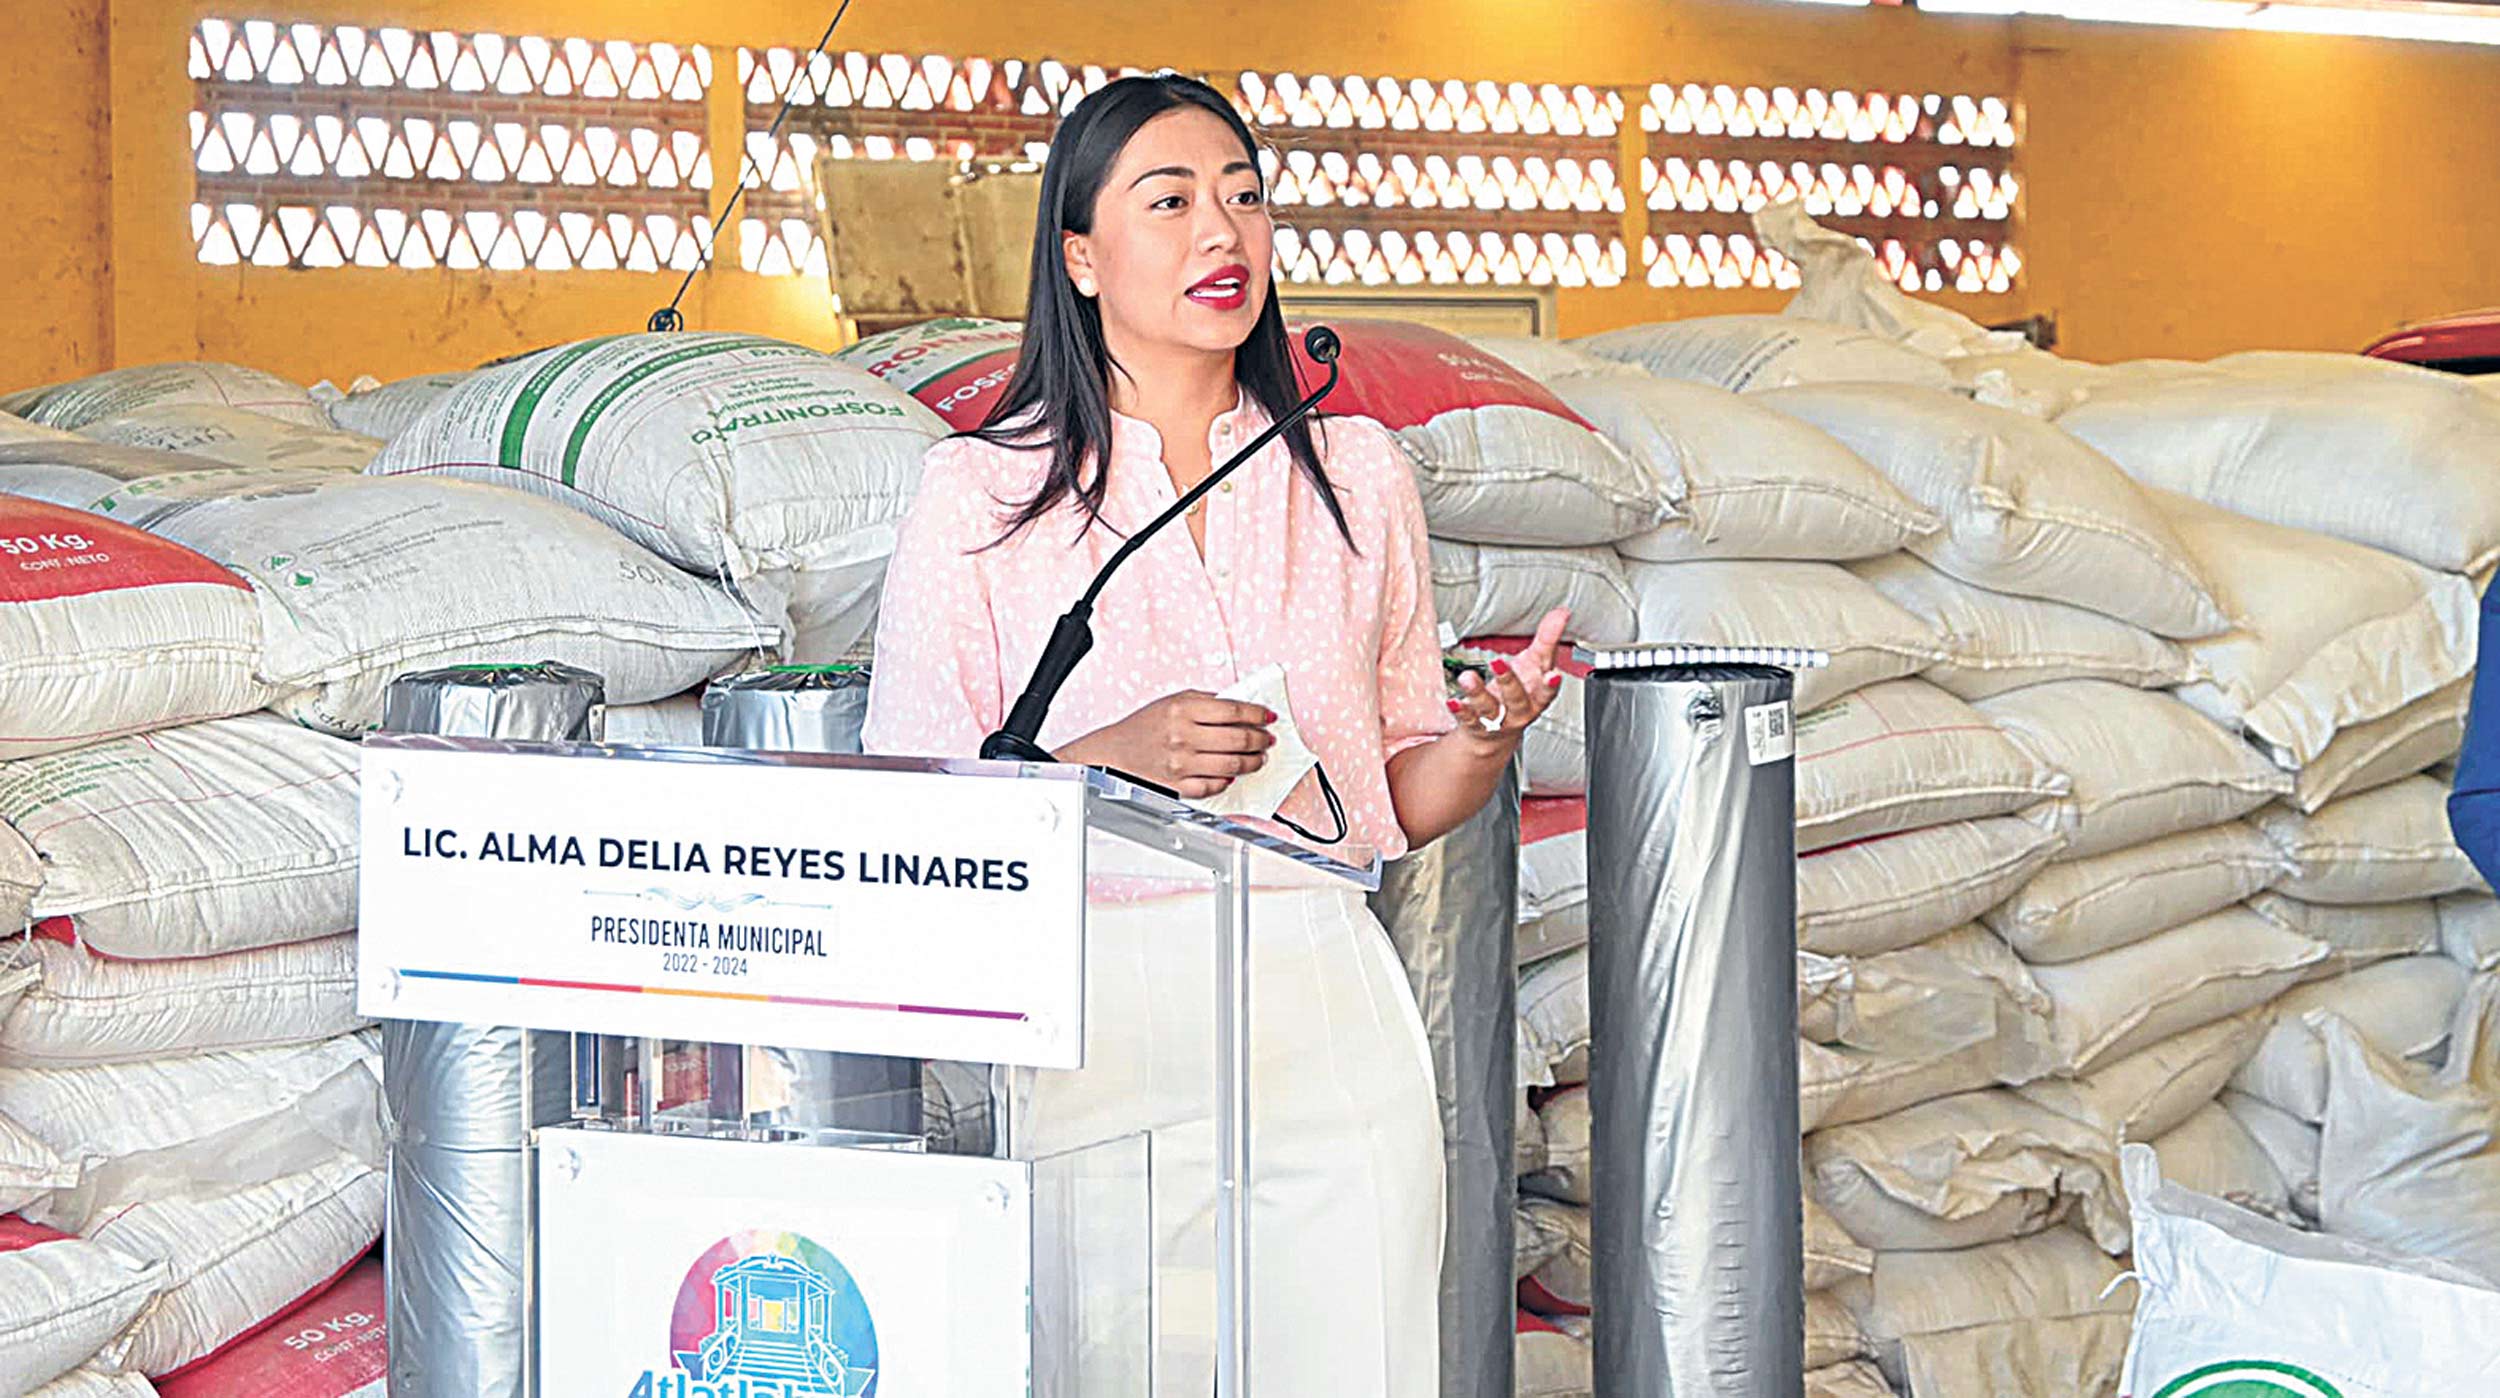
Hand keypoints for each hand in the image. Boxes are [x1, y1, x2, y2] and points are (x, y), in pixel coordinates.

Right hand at [1057, 691, 1275, 797]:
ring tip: (1258, 758)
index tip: (1268, 717)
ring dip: (1252, 762)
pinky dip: (1228, 781)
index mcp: (1183, 709)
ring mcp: (1181, 763)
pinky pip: (1214, 786)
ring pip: (1232, 765)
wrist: (1116, 751)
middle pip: (1238, 739)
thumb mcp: (1174, 700)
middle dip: (1261, 739)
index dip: (1258, 714)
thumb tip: (1241, 706)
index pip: (1234, 710)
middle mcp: (1183, 736)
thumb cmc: (1145, 725)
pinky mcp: (1178, 785)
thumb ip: (1207, 701)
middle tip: (1267, 739)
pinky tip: (1232, 774)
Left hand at [1450, 607, 1569, 749]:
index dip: (1551, 684)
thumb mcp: (1536, 664)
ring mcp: (1497, 719)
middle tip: (1497, 662)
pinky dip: (1460, 710)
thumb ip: (1548, 638)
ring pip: (1489, 709)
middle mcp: (1519, 711)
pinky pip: (1468, 719)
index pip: (1547, 691)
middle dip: (1508, 681)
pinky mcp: (1476, 725)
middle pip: (1516, 698)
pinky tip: (1452, 701)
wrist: (1499, 732)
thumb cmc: (1522, 692)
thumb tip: (1562, 613)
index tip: (1553, 675)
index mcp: (1537, 696)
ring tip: (1467, 677)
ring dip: (1478, 693)